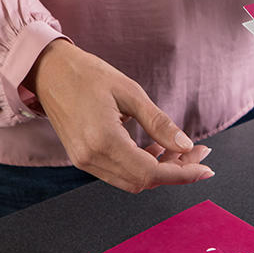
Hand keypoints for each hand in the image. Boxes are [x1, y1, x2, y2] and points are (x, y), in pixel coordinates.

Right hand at [24, 39, 213, 192]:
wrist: (48, 71)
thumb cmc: (87, 74)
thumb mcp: (130, 92)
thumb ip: (159, 123)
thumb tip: (186, 145)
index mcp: (103, 140)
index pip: (150, 172)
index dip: (182, 174)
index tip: (206, 169)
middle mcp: (91, 158)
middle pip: (143, 181)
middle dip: (175, 171)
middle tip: (199, 153)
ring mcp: (84, 161)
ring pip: (132, 180)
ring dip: (160, 170)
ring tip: (180, 149)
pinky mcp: (83, 158)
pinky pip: (119, 172)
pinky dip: (142, 166)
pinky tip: (156, 148)